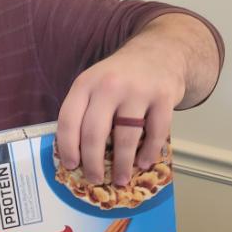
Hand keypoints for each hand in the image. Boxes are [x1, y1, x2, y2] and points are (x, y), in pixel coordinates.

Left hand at [56, 39, 184, 185]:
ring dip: (122, 165)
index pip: (68, 120)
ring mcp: (138, 90)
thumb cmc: (120, 77)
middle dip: (92, 162)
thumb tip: (76, 155)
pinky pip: (155, 133)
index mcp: (85, 83)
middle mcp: (109, 85)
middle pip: (94, 133)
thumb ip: (84, 111)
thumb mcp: (94, 84)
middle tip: (94, 179)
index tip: (71, 165)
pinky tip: (143, 163)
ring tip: (120, 179)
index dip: (67, 147)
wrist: (159, 52)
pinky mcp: (164, 97)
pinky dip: (148, 153)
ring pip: (126, 138)